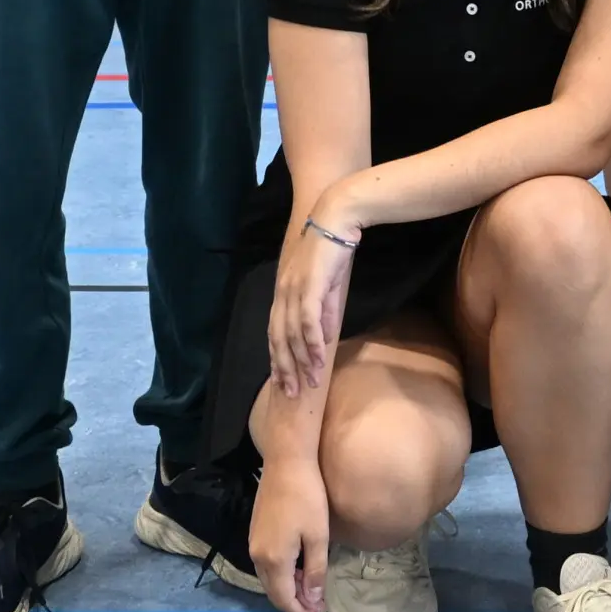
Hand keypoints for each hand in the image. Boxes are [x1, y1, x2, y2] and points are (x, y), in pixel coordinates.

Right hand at [247, 456, 331, 611]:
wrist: (286, 462)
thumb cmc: (307, 497)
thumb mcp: (318, 536)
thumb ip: (315, 571)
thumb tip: (312, 600)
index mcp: (274, 560)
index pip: (284, 599)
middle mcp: (258, 556)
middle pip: (274, 592)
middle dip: (295, 603)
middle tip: (317, 608)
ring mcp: (254, 543)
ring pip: (269, 579)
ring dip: (289, 589)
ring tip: (311, 591)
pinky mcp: (255, 532)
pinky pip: (267, 564)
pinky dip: (282, 574)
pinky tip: (298, 570)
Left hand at [268, 206, 359, 400]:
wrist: (336, 218)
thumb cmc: (332, 248)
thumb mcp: (327, 284)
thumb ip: (324, 310)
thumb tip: (326, 336)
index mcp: (284, 292)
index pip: (274, 332)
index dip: (277, 358)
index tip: (282, 381)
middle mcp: (283, 293)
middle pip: (278, 339)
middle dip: (284, 368)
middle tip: (291, 393)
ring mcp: (294, 290)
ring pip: (292, 334)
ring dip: (301, 361)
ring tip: (310, 383)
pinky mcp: (309, 285)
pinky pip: (308, 321)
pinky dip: (312, 342)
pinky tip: (319, 359)